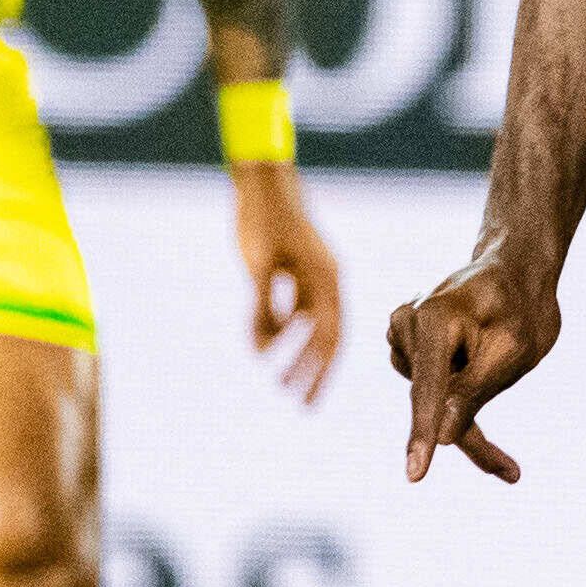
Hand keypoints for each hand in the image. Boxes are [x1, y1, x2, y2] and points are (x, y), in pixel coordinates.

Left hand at [233, 163, 343, 402]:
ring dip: (296, 353)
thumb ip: (261, 308)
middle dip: (313, 372)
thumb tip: (261, 353)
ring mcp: (313, 274)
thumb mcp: (258, 265)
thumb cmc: (261, 218)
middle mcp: (327, 279)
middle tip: (302, 406)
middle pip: (326, 337)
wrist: (262, 180)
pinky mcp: (298, 269)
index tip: (306, 401)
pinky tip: (264, 345)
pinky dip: (283, 329)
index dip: (318, 372)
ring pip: (310, 325)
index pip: (328, 338)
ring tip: (280, 383)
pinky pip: (295, 309)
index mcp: (326, 279)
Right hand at [383, 249, 549, 483]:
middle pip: (431, 400)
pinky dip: (455, 404)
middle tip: (511, 472)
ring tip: (502, 368)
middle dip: (468, 434)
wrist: (514, 273)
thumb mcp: (513, 351)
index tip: (416, 474)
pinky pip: (430, 391)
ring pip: (431, 400)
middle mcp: (406, 324)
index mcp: (432, 318)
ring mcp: (402, 335)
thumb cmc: (521, 308)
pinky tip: (481, 379)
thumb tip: (443, 437)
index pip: (428, 389)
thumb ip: (475, 391)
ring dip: (464, 412)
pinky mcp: (408, 350)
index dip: (424, 435)